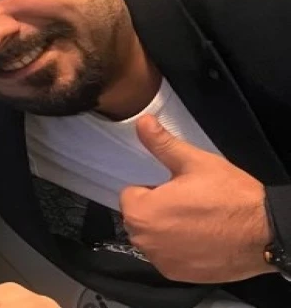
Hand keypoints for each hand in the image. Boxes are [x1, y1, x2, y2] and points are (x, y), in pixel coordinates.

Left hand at [119, 115, 275, 282]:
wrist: (266, 233)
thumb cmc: (229, 195)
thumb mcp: (194, 163)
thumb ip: (162, 144)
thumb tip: (142, 121)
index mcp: (141, 212)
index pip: (130, 195)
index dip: (152, 190)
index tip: (174, 189)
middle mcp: (143, 241)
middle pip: (138, 218)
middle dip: (156, 210)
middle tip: (187, 203)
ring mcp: (160, 260)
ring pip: (152, 238)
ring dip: (165, 230)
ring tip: (195, 221)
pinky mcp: (176, 274)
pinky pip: (166, 256)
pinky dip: (177, 249)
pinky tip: (200, 240)